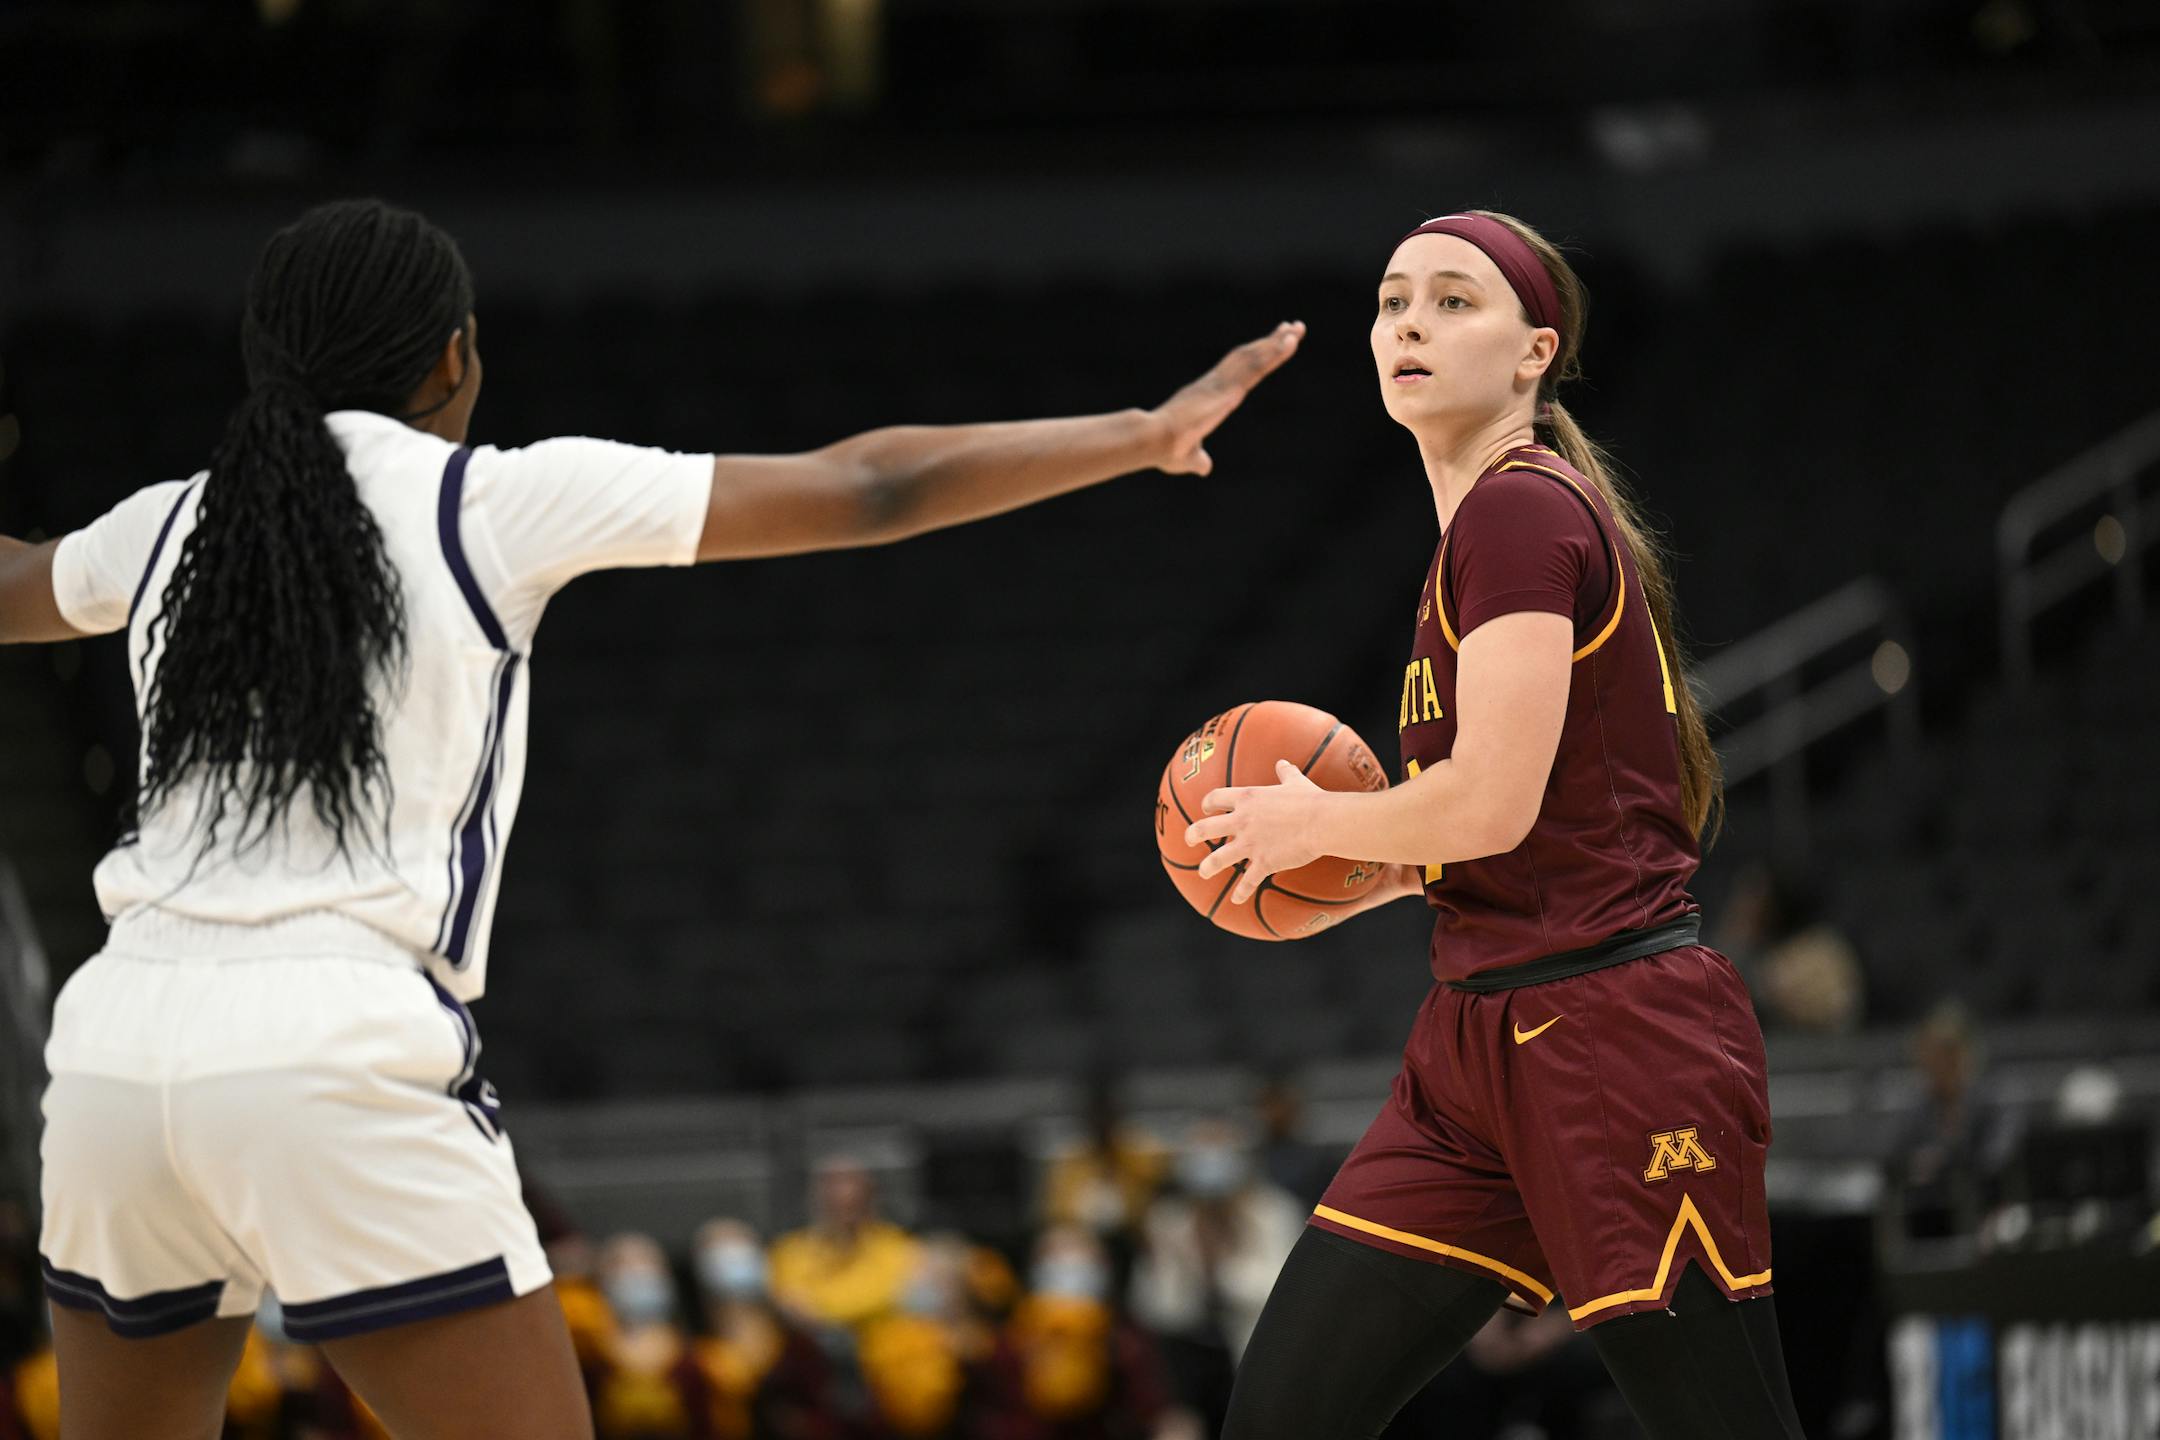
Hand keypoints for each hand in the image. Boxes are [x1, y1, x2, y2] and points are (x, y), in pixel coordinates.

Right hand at [1148, 321, 1304, 475]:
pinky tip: (1286, 343)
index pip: (1241, 374)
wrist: (1154, 442)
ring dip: (1275, 345)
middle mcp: (1217, 385)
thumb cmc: (1166, 450)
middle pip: (1250, 359)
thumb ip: (1199, 460)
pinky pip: (1255, 367)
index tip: (1276, 344)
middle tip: (1296, 327)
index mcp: (1210, 395)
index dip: (1260, 358)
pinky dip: (1271, 354)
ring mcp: (1221, 384)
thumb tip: (1204, 467)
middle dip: (1273, 343)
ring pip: (1254, 359)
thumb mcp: (1189, 458)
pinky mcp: (1226, 388)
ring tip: (1296, 330)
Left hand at [1184, 759, 1327, 905]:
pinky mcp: (1263, 862)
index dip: (1207, 804)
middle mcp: (1242, 821)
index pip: (1215, 798)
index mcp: (1247, 798)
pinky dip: (1241, 892)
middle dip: (1192, 835)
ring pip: (1218, 859)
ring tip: (1203, 873)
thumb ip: (1285, 773)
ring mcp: (1250, 843)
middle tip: (1188, 839)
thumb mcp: (1295, 782)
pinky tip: (1236, 900)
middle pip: (1205, 828)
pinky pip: (1247, 881)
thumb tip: (1283, 763)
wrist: (1322, 821)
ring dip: (1208, 868)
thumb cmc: (1311, 800)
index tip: (1205, 809)